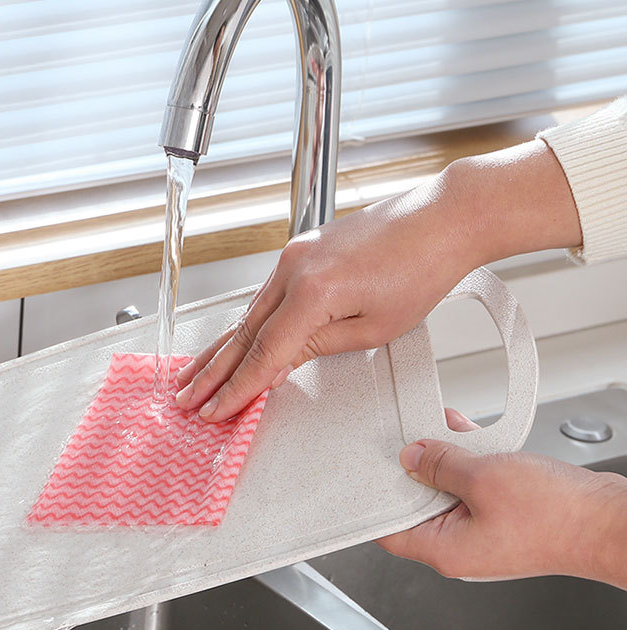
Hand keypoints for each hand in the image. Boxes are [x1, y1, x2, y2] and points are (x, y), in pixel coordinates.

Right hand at [175, 140, 580, 421]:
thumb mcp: (373, 327)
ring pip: (249, 312)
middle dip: (213, 370)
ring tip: (196, 373)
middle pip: (243, 331)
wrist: (442, 219)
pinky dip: (247, 322)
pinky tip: (233, 340)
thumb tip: (279, 364)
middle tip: (187, 398)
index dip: (236, 387)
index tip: (215, 410)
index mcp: (313, 291)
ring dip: (222, 346)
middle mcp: (294, 268)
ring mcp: (294, 255)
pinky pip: (265, 294)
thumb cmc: (421, 269)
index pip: (264, 352)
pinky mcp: (302, 251)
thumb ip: (316, 348)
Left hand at [377, 409, 626, 587]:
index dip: (375, 500)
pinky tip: (468, 434)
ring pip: (449, 490)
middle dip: (414, 468)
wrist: (610, 521)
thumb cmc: (556, 516)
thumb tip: (412, 458)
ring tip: (442, 430)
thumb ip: (440, 465)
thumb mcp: (482, 477)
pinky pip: (475, 486)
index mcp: (445, 550)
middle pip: (418, 504)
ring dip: (445, 458)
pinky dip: (470, 460)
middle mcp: (461, 546)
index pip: (390, 531)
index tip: (367, 472)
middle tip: (409, 440)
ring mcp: (484, 531)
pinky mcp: (505, 517)